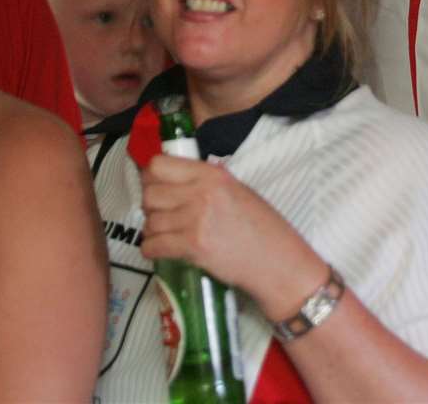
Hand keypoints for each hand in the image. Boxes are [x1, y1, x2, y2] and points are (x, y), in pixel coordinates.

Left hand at [139, 153, 324, 318]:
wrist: (278, 262)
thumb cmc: (263, 228)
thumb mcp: (238, 191)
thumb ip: (207, 182)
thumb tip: (176, 179)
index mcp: (212, 174)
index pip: (159, 165)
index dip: (152, 177)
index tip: (157, 186)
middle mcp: (200, 192)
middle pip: (149, 193)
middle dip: (150, 206)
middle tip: (161, 214)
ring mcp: (195, 219)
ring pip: (150, 221)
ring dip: (153, 230)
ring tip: (166, 234)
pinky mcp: (191, 246)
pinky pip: (152, 245)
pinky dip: (152, 250)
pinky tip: (162, 250)